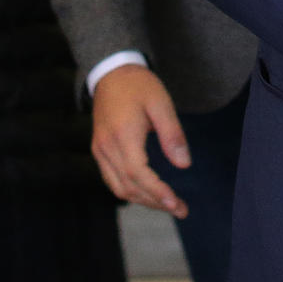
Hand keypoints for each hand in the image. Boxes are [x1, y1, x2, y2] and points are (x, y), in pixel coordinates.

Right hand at [91, 65, 190, 216]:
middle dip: (154, 202)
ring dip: (143, 199)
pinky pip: (112, 179)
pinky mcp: (99, 150)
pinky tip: (148, 191)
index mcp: (123, 135)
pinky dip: (130, 189)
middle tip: (181, 209)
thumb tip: (184, 165)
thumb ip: (172, 134)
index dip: (157, 192)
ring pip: (118, 187)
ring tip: (168, 204)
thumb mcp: (162, 103)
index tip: (175, 204)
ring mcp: (99, 150)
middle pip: (128, 186)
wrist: (112, 72)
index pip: (138, 174)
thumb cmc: (139, 86)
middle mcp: (106, 147)